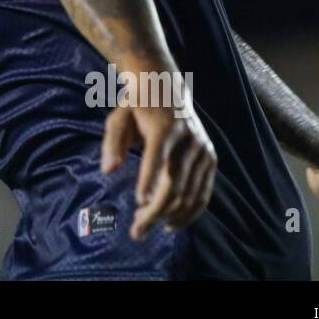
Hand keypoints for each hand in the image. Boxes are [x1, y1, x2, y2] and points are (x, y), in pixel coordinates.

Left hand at [102, 99, 216, 240]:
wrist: (167, 87)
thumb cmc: (136, 106)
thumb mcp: (118, 117)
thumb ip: (112, 142)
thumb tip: (108, 171)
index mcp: (165, 127)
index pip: (157, 158)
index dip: (148, 181)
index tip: (138, 203)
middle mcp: (189, 139)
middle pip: (174, 183)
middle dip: (155, 211)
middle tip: (136, 231)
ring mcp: (203, 150)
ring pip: (189, 194)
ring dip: (168, 216)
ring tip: (145, 227)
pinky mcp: (211, 159)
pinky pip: (203, 194)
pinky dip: (189, 213)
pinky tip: (170, 225)